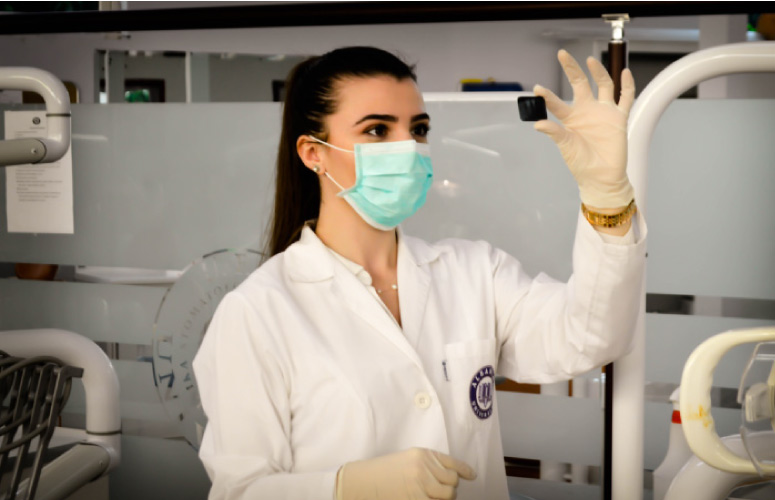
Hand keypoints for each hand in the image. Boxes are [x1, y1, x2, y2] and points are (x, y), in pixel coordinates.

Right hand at [336, 447, 476, 499]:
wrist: (363, 481)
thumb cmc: (383, 471)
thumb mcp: (407, 459)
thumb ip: (427, 464)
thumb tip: (446, 477)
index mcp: (423, 454)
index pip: (452, 462)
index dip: (464, 470)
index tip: (472, 475)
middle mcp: (425, 467)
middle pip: (452, 480)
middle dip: (450, 487)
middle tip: (441, 490)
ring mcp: (421, 484)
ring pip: (448, 495)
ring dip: (445, 498)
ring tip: (434, 497)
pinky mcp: (417, 499)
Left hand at [533, 50, 635, 208]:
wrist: (602, 177)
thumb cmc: (581, 164)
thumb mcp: (566, 147)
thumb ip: (555, 132)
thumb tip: (538, 123)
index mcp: (570, 119)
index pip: (557, 102)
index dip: (547, 95)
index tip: (537, 88)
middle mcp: (587, 111)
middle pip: (580, 84)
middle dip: (572, 69)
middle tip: (562, 54)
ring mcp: (603, 112)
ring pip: (603, 85)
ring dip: (598, 72)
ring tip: (590, 61)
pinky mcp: (619, 118)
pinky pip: (625, 98)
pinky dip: (627, 85)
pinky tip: (625, 72)